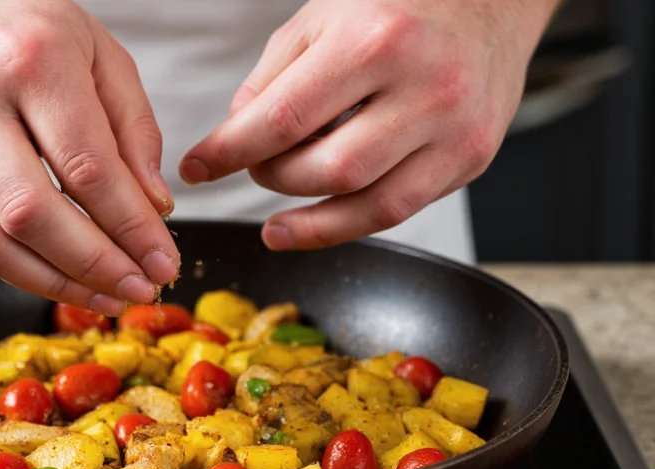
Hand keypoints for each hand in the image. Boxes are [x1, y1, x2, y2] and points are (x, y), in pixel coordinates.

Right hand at [0, 0, 178, 313]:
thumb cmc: (16, 26)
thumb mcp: (96, 52)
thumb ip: (133, 128)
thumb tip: (155, 206)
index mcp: (29, 62)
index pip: (88, 167)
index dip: (133, 227)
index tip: (164, 261)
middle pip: (34, 214)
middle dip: (98, 266)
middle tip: (142, 289)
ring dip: (58, 284)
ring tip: (108, 297)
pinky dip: (21, 270)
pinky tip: (61, 277)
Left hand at [180, 0, 558, 249]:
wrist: (491, 1)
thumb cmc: (398, 5)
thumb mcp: (321, 18)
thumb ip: (272, 79)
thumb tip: (238, 140)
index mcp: (374, 40)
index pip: (284, 117)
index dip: (230, 151)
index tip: (197, 168)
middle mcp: (423, 86)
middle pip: (326, 169)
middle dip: (273, 179)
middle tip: (255, 167)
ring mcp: (454, 128)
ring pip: (366, 204)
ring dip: (308, 220)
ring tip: (276, 222)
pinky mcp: (471, 158)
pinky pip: (398, 211)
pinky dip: (347, 225)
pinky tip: (315, 224)